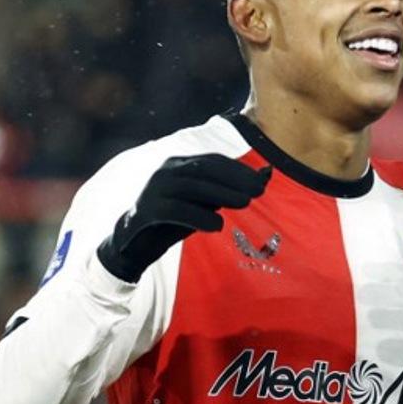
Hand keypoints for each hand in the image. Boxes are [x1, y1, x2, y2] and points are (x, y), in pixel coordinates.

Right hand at [97, 154, 271, 281]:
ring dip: (221, 194)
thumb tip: (267, 174)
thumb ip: (230, 188)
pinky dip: (198, 216)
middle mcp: (166, 172)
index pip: (212, 161)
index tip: (261, 181)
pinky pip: (175, 210)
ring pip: (191, 186)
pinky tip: (217, 225)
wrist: (135, 242)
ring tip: (245, 203)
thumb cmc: (176, 218)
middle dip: (233, 179)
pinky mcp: (146, 211)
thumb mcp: (205, 202)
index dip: (238, 170)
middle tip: (257, 192)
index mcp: (179, 164)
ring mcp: (154, 190)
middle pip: (203, 169)